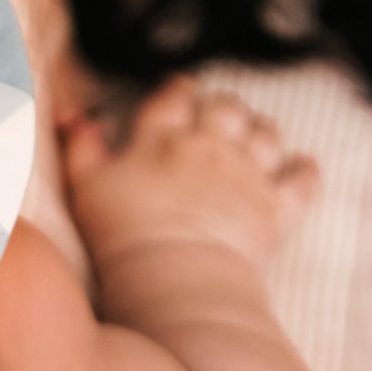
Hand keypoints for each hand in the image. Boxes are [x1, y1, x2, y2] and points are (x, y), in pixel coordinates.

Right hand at [63, 78, 319, 277]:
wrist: (172, 279)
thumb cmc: (122, 239)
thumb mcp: (86, 188)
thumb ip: (79, 147)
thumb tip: (69, 113)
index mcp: (163, 139)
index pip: (175, 95)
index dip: (178, 91)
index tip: (178, 96)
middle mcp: (209, 146)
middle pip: (226, 106)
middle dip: (222, 109)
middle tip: (213, 125)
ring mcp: (247, 175)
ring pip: (266, 133)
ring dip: (259, 134)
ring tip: (249, 146)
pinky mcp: (274, 208)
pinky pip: (302, 179)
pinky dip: (302, 172)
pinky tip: (296, 171)